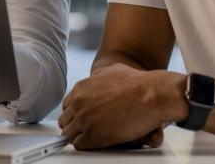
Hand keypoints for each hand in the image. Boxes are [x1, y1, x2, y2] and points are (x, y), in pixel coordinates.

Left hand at [58, 63, 182, 149]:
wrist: (149, 94)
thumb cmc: (137, 83)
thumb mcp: (112, 70)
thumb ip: (98, 76)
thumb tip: (95, 78)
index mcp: (81, 88)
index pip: (66, 106)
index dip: (74, 113)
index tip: (80, 118)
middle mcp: (79, 103)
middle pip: (65, 121)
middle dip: (74, 126)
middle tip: (84, 130)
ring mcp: (84, 119)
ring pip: (69, 135)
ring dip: (79, 137)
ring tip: (90, 138)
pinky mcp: (92, 134)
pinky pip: (79, 144)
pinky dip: (86, 145)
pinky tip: (95, 143)